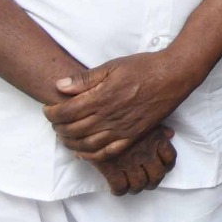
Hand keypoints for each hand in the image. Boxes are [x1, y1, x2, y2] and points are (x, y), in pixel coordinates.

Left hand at [43, 50, 200, 160]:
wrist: (173, 76)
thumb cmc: (144, 67)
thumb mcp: (112, 66)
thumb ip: (85, 79)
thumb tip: (60, 86)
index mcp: (101, 97)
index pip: (66, 112)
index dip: (51, 113)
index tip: (48, 109)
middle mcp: (109, 116)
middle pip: (72, 130)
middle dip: (57, 128)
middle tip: (54, 122)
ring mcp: (121, 128)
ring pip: (87, 144)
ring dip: (70, 143)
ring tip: (64, 136)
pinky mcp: (133, 135)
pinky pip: (108, 152)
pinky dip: (91, 155)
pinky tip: (83, 152)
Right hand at [91, 125, 176, 195]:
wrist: (96, 117)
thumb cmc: (122, 117)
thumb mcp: (144, 118)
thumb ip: (159, 128)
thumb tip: (170, 134)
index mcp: (155, 140)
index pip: (169, 158)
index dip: (166, 166)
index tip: (161, 168)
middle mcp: (145, 153)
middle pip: (156, 176)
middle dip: (152, 182)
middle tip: (146, 182)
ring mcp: (129, 162)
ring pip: (139, 184)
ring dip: (136, 188)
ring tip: (131, 186)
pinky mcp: (112, 168)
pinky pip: (120, 186)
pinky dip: (119, 190)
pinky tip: (117, 188)